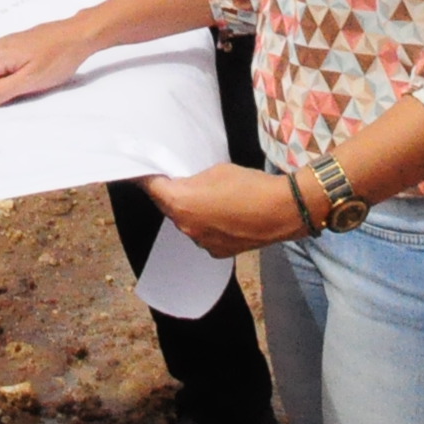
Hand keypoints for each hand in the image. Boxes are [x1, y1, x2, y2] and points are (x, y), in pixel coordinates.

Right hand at [0, 15, 93, 115]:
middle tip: (25, 92)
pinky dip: (11, 80)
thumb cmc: (58, 58)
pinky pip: (4, 70)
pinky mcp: (16, 49)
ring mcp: (6, 48)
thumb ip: (3, 91)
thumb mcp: (31, 81)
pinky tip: (35, 76)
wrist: (79, 34)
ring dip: (5, 87)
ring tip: (36, 81)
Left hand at [144, 163, 303, 256]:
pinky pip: (203, 234)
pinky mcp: (218, 252)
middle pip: (169, 207)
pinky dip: (206, 224)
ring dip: (190, 211)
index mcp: (180, 203)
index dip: (146, 178)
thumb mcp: (215, 171)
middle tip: (178, 179)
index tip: (143, 171)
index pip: (152, 188)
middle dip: (171, 194)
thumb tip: (186, 187)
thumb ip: (192, 180)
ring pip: (187, 222)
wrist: (281, 211)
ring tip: (208, 198)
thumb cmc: (248, 185)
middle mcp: (186, 227)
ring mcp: (202, 243)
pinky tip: (222, 214)